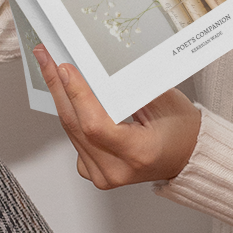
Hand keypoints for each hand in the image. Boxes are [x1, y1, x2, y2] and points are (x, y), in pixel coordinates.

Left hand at [35, 46, 199, 187]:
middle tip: (45, 58)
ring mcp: (103, 175)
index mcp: (138, 153)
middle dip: (58, 87)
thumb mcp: (163, 101)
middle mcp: (116, 169)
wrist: (186, 155)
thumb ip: (127, 89)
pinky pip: (75, 141)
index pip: (96, 125)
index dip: (77, 95)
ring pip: (71, 132)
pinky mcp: (95, 173)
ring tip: (50, 69)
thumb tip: (93, 68)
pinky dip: (71, 116)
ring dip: (61, 99)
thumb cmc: (182, 129)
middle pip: (76, 126)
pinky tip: (65, 94)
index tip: (64, 68)